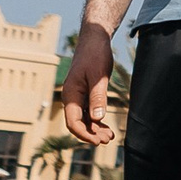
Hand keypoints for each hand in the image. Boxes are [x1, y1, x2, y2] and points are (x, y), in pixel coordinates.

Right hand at [59, 24, 117, 143]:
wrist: (95, 38)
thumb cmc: (96, 54)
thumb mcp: (99, 76)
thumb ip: (97, 97)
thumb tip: (97, 119)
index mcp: (71, 94)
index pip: (73, 122)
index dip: (85, 134)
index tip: (97, 141)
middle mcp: (72, 97)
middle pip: (78, 123)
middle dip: (91, 134)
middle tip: (107, 140)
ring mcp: (78, 95)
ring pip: (84, 119)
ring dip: (95, 128)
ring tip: (109, 136)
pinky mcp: (85, 92)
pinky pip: (88, 111)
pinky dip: (96, 120)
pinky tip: (106, 126)